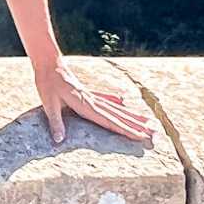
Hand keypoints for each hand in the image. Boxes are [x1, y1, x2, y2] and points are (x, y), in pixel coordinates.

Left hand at [33, 57, 158, 145]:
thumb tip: (59, 140)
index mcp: (86, 106)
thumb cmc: (47, 83)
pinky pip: (106, 99)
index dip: (126, 130)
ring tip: (148, 121)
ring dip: (132, 115)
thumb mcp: (48, 103)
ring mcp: (92, 96)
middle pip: (119, 116)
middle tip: (155, 134)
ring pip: (117, 108)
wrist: (49, 63)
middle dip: (137, 126)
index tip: (141, 137)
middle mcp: (93, 102)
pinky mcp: (88, 92)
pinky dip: (116, 102)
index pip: (110, 122)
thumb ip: (55, 122)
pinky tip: (125, 101)